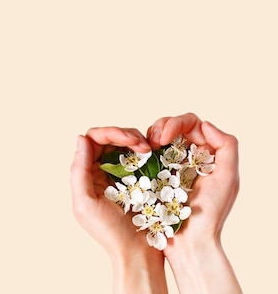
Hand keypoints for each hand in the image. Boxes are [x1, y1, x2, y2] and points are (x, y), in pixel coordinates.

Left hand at [71, 127, 167, 293]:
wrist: (137, 253)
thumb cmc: (110, 232)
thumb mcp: (86, 204)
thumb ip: (78, 171)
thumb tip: (81, 138)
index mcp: (85, 174)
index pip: (92, 140)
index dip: (110, 133)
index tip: (130, 141)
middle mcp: (100, 170)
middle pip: (109, 137)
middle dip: (126, 135)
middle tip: (145, 146)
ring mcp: (120, 173)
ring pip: (125, 143)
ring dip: (137, 141)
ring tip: (150, 149)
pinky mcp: (138, 178)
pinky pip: (139, 156)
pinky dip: (146, 151)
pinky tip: (154, 155)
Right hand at [146, 113, 241, 293]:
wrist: (187, 242)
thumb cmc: (208, 215)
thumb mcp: (227, 178)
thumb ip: (226, 146)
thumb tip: (205, 125)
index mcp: (206, 155)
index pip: (191, 124)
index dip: (176, 123)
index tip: (163, 138)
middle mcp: (187, 157)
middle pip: (172, 126)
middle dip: (160, 126)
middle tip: (153, 141)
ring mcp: (168, 166)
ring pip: (155, 136)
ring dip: (148, 135)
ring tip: (144, 148)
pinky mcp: (151, 177)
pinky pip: (143, 155)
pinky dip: (138, 150)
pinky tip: (137, 156)